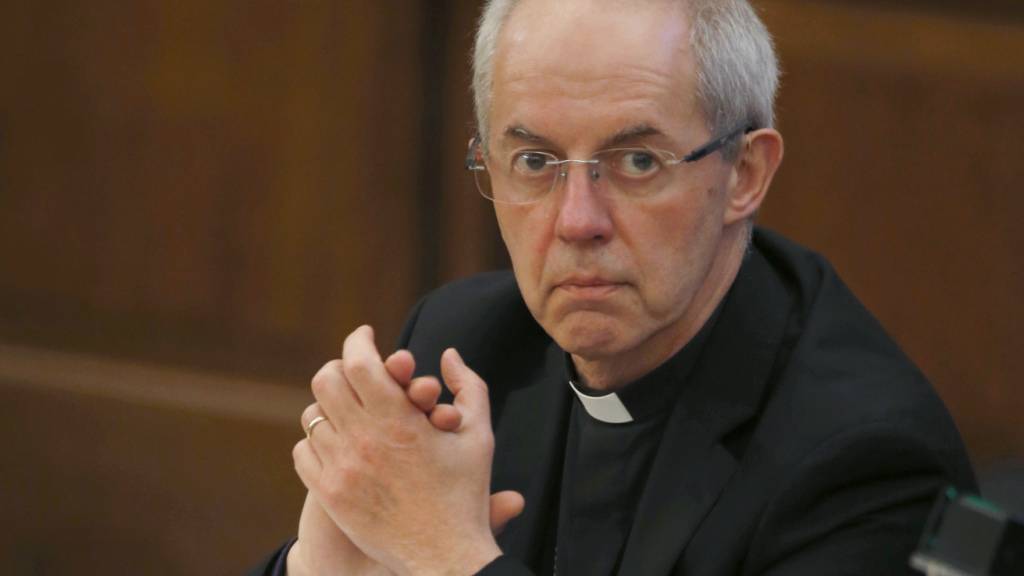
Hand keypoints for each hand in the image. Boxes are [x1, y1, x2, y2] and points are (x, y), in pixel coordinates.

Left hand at [294, 326, 505, 575]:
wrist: (443, 557)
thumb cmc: (465, 495)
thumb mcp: (478, 435)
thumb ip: (468, 387)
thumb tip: (448, 354)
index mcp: (400, 420)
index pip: (360, 361)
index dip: (359, 340)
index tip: (366, 336)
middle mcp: (364, 439)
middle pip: (327, 380)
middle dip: (342, 367)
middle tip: (356, 371)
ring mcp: (342, 468)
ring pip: (312, 416)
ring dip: (330, 406)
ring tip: (348, 408)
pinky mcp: (330, 494)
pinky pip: (304, 452)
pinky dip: (317, 440)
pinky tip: (338, 442)